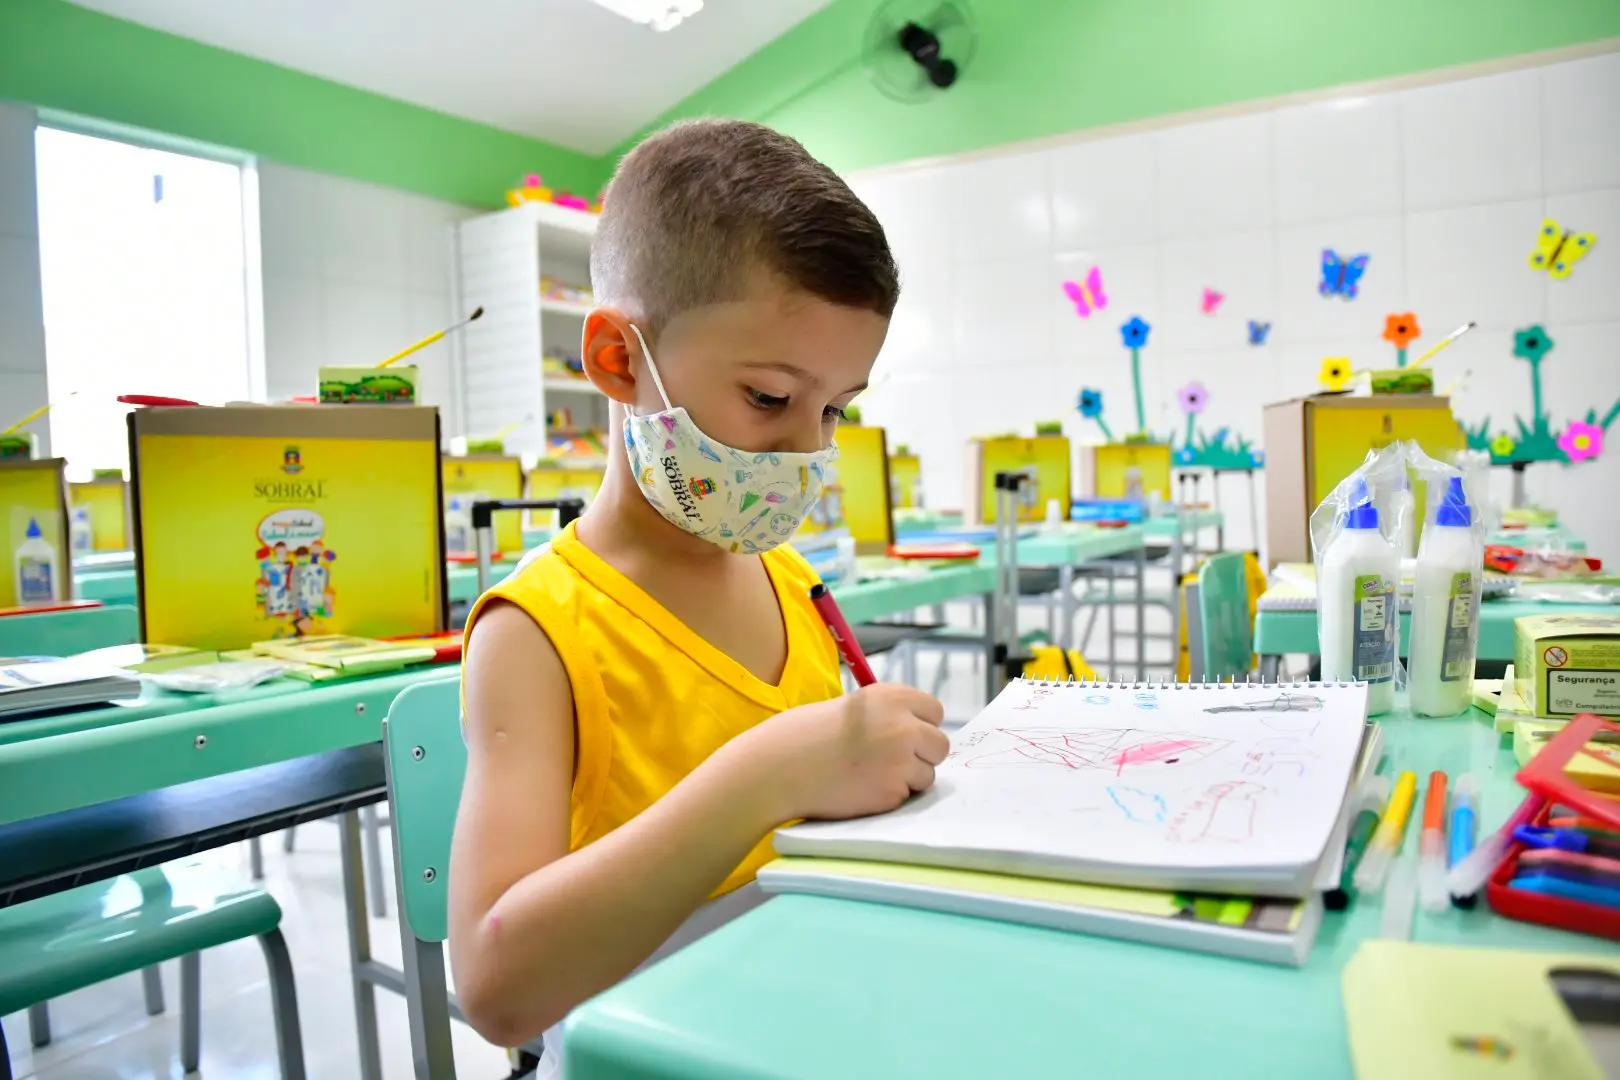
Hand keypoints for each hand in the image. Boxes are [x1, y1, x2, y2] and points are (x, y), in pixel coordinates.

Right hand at [729, 684, 949, 823]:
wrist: (777, 768)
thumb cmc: (805, 735)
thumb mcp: (852, 708)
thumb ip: (887, 715)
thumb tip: (919, 732)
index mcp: (892, 696)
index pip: (935, 711)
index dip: (920, 725)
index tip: (904, 735)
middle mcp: (903, 725)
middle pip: (939, 745)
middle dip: (921, 755)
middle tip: (891, 761)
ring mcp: (900, 761)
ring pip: (927, 775)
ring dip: (906, 779)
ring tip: (869, 775)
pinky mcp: (891, 792)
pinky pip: (905, 796)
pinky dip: (888, 796)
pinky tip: (860, 789)